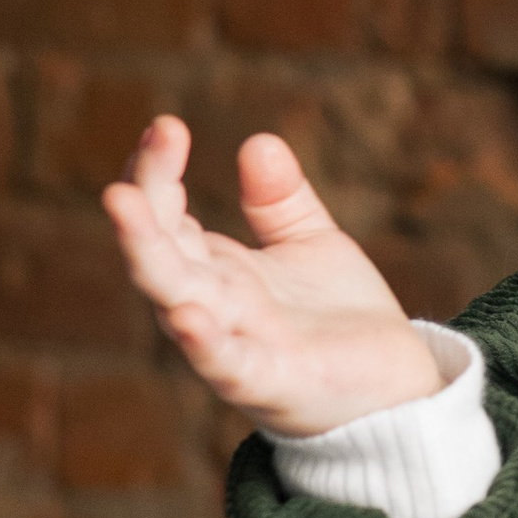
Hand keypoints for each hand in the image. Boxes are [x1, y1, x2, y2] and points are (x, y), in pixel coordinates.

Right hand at [101, 118, 442, 439]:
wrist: (394, 390)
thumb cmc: (340, 320)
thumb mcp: (311, 243)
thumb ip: (281, 199)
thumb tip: (258, 141)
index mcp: (217, 270)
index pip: (166, 217)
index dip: (157, 173)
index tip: (167, 126)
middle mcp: (214, 305)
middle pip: (160, 254)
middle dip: (140, 209)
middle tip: (136, 160)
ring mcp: (235, 345)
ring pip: (176, 300)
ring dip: (149, 257)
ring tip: (124, 206)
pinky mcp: (269, 384)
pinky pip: (227, 365)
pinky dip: (204, 344)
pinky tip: (187, 315)